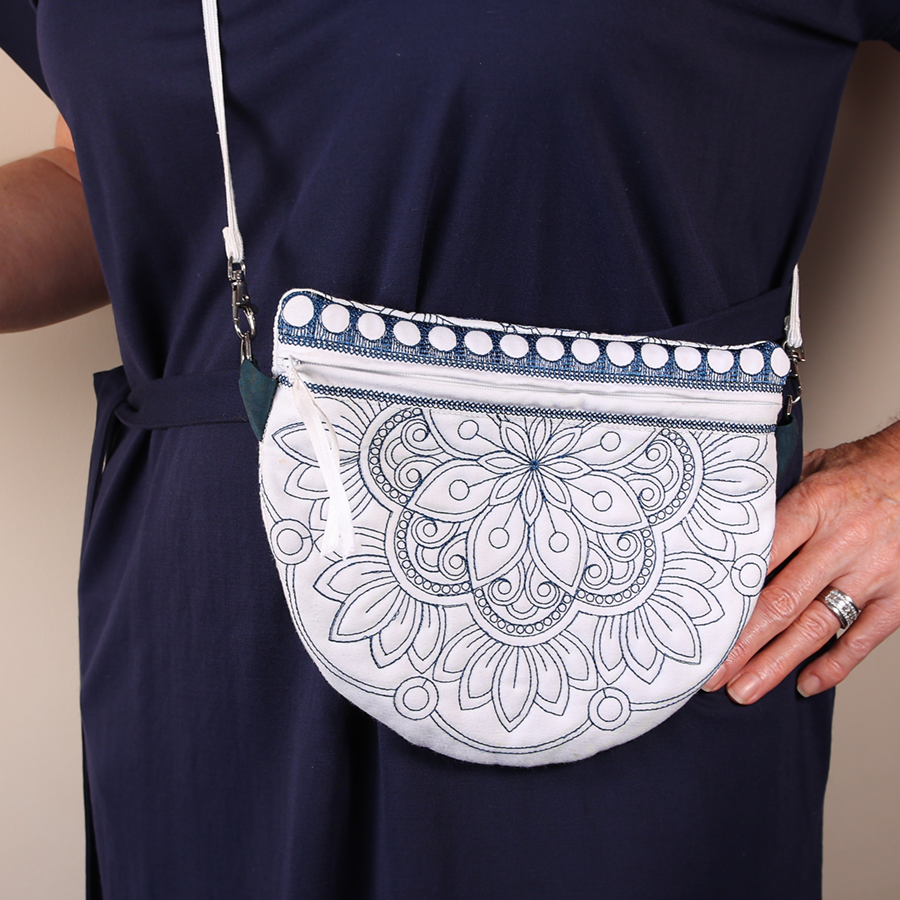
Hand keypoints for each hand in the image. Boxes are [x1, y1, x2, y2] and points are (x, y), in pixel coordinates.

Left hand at [702, 420, 899, 702]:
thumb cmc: (860, 470)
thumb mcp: (811, 468)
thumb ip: (775, 503)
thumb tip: (725, 531)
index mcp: (814, 506)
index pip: (762, 557)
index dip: (730, 595)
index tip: (700, 622)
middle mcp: (842, 543)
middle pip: (782, 602)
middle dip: (742, 644)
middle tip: (710, 673)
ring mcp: (873, 573)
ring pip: (817, 627)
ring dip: (777, 664)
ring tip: (744, 690)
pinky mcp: (899, 595)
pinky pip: (864, 638)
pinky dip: (835, 665)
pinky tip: (806, 684)